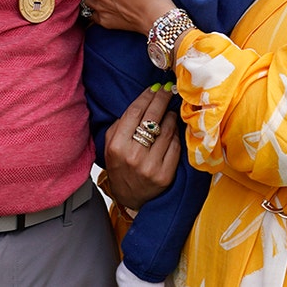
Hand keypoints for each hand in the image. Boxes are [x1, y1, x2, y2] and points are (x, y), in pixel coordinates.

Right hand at [103, 86, 179, 209]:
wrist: (130, 198)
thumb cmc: (120, 166)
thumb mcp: (110, 145)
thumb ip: (121, 124)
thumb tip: (143, 101)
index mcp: (117, 146)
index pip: (135, 112)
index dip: (146, 96)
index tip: (154, 88)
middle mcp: (134, 155)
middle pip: (152, 117)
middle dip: (162, 99)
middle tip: (168, 90)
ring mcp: (151, 166)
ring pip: (167, 130)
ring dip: (170, 116)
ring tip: (169, 111)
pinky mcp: (165, 174)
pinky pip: (175, 146)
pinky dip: (175, 134)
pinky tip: (173, 130)